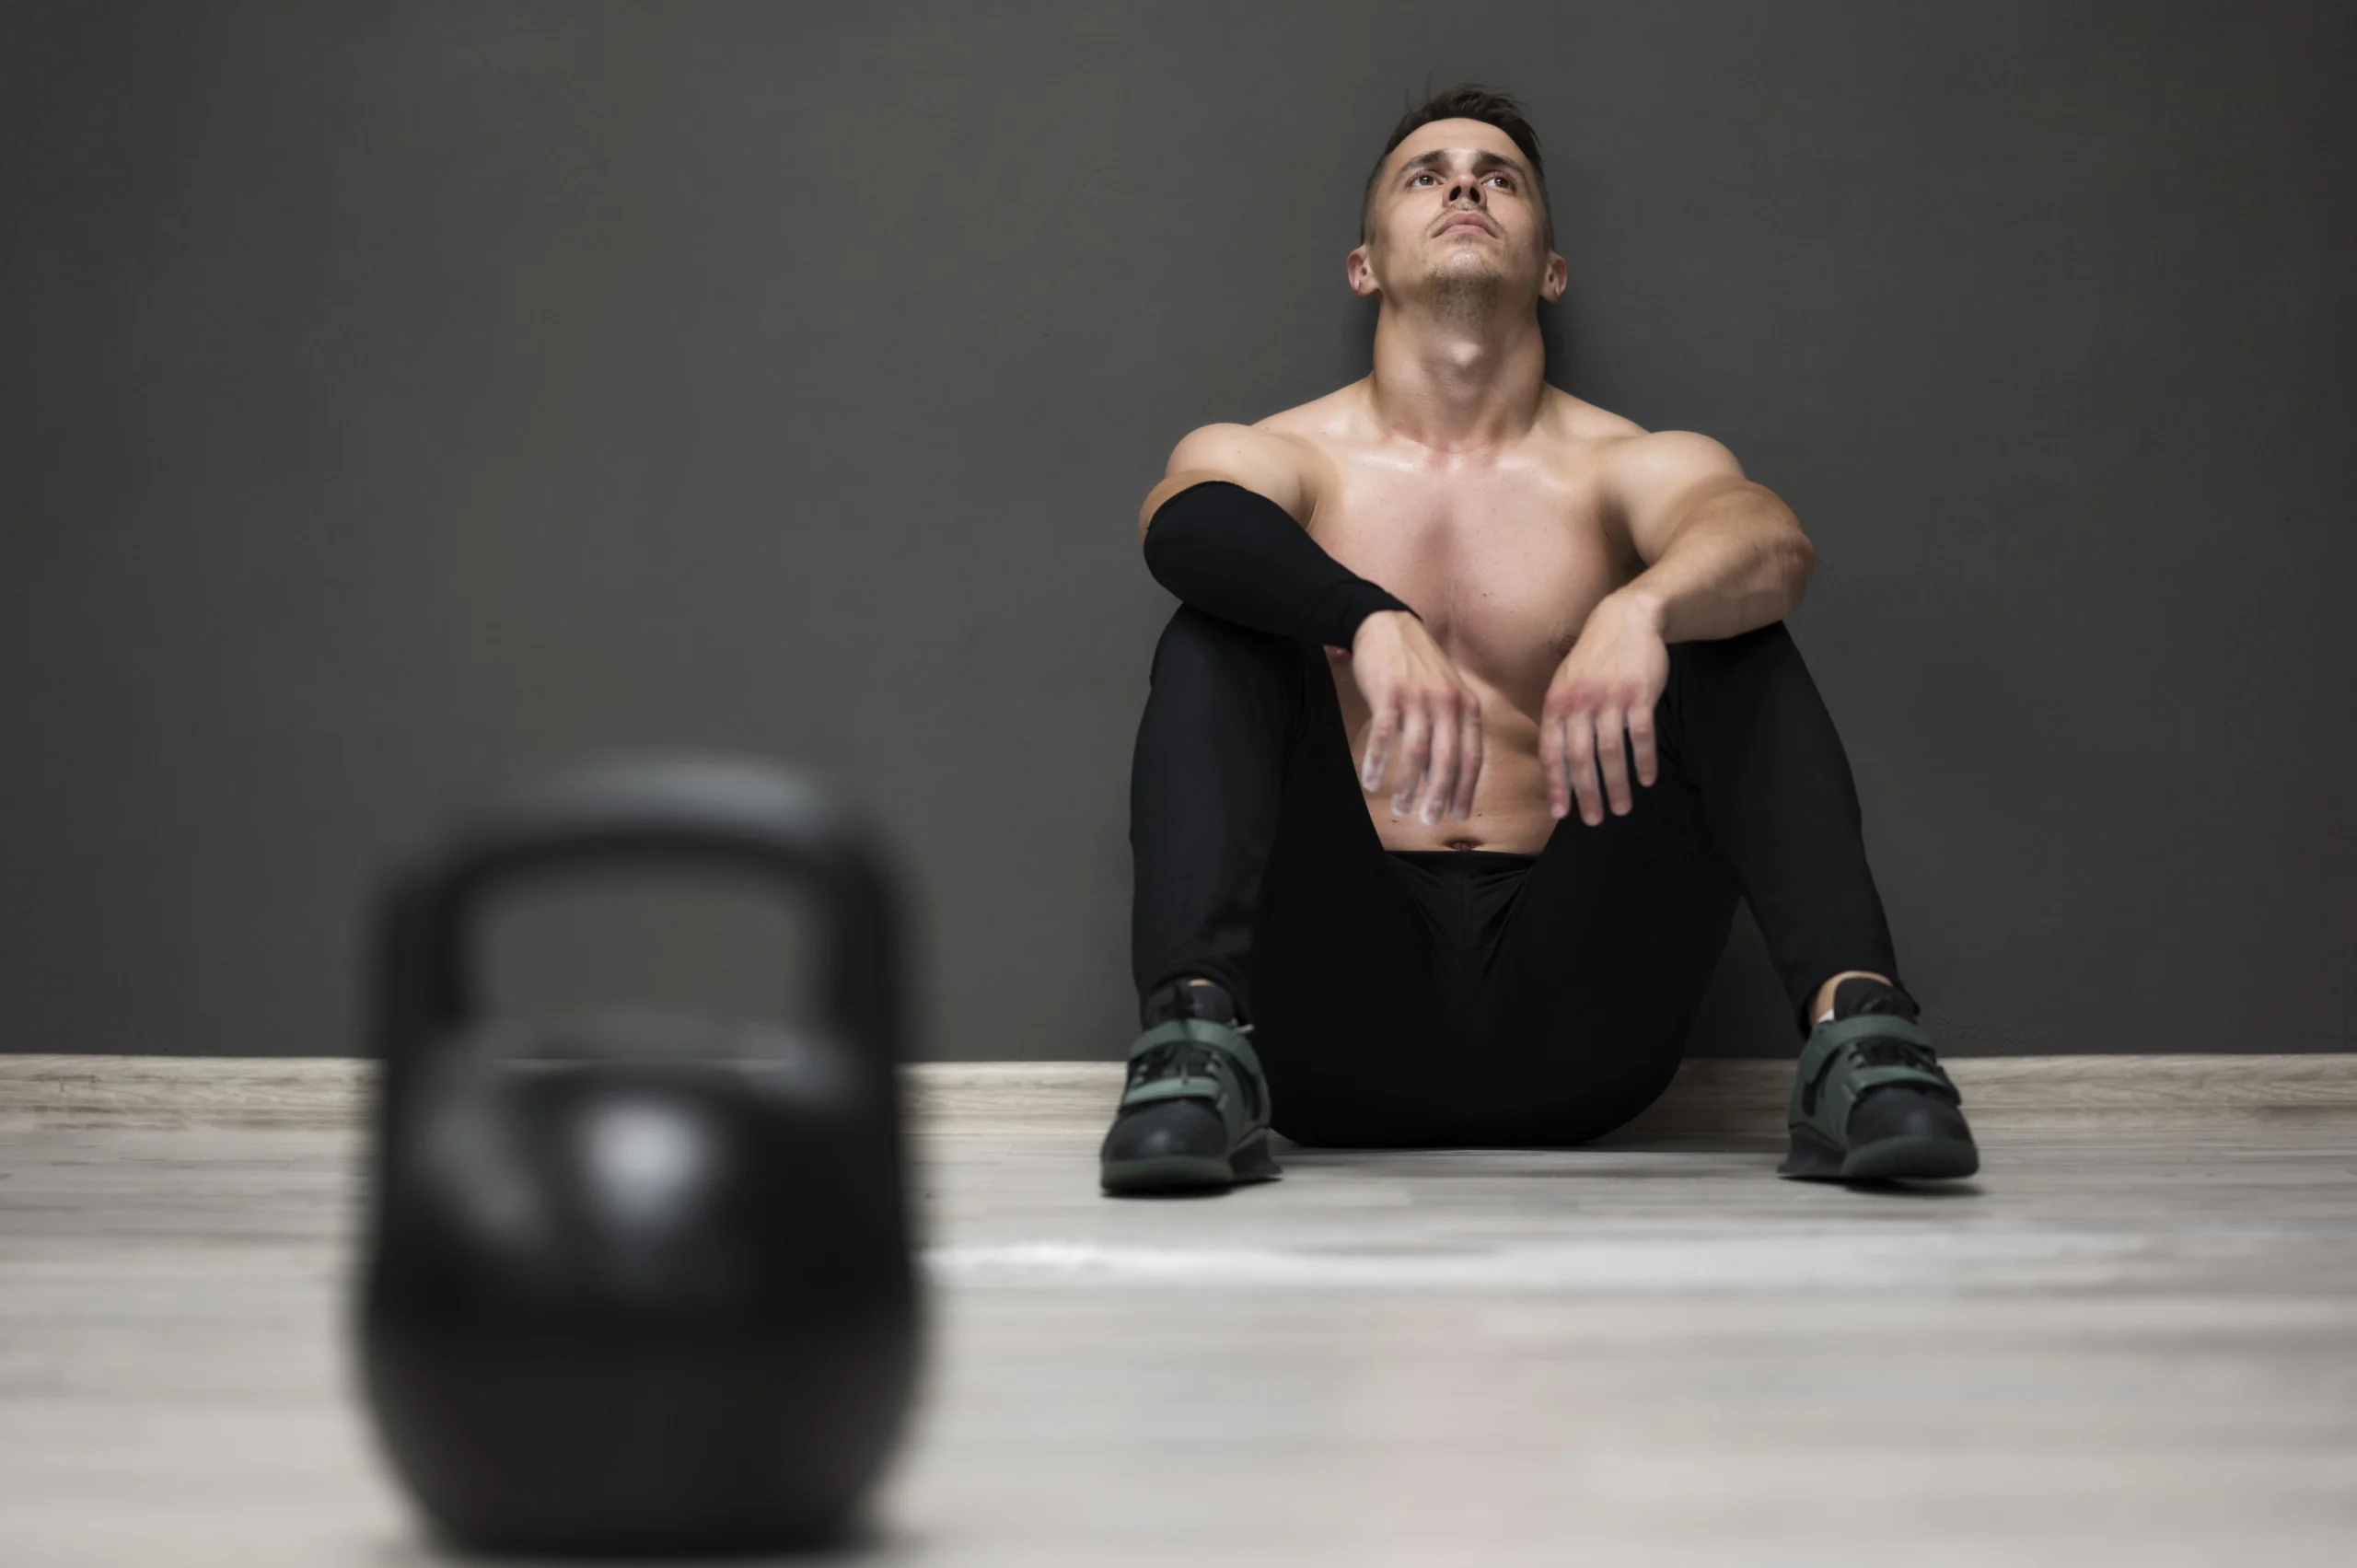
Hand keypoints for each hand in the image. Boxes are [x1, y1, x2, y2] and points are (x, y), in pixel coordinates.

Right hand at [1343, 611, 1482, 825]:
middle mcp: (1447, 702)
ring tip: (1401, 808)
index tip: (1459, 814)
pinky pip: (1384, 736)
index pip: (1472, 755)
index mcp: (1466, 705)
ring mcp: (1418, 697)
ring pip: (1416, 752)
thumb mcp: (1446, 692)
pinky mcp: (1389, 693)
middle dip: (1439, 795)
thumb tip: (1443, 776)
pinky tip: (1371, 781)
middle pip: (1447, 759)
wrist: (1388, 625)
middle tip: (1429, 820)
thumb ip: (1449, 730)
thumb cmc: (1418, 666)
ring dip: (1408, 785)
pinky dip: (1378, 762)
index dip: (1466, 788)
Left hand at [1542, 593, 1669, 824]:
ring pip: (1610, 752)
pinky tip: (1647, 779)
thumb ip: (1560, 718)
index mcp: (1557, 702)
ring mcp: (1610, 698)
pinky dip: (1644, 761)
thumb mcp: (1565, 682)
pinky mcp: (1639, 694)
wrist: (1626, 619)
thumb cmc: (1593, 658)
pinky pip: (1641, 735)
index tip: (1562, 813)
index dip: (1556, 785)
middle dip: (1587, 794)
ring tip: (1622, 808)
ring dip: (1616, 784)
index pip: (1552, 752)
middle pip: (1580, 758)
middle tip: (1594, 820)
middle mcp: (1580, 702)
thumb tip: (1557, 764)